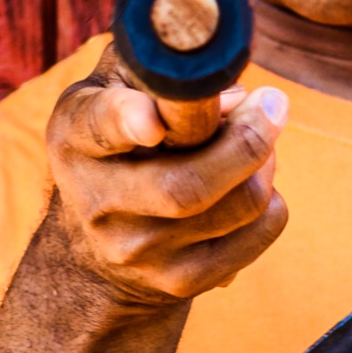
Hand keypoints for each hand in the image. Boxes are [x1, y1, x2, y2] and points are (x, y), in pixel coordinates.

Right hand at [41, 43, 288, 310]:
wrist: (96, 251)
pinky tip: (253, 185)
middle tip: (274, 104)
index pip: (100, 128)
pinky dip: (272, 202)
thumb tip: (228, 93)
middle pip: (187, 186)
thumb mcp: (112, 92)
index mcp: (76, 139)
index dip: (127, 120)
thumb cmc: (118, 144)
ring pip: (236, 206)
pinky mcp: (179, 282)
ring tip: (262, 140)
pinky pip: (258, 235)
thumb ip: (157, 70)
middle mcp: (97, 202)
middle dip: (247, 142)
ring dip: (266, 164)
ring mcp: (137, 251)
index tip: (155, 119)